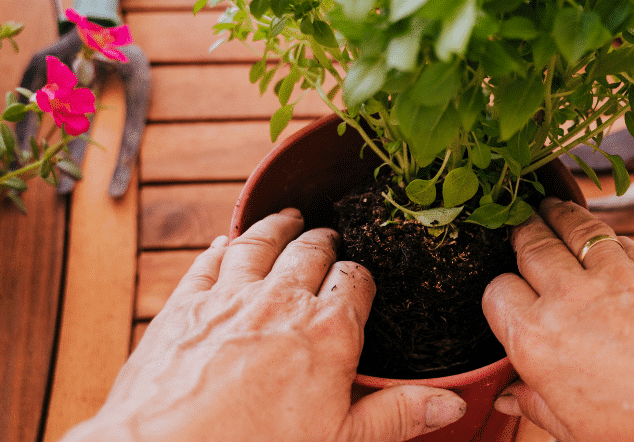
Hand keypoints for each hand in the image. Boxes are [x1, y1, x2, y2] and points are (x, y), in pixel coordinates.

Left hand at [61, 208, 465, 441]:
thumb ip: (397, 415)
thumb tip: (449, 401)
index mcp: (329, 332)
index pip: (356, 281)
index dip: (360, 276)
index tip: (359, 279)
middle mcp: (282, 301)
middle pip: (310, 252)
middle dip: (323, 242)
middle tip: (328, 239)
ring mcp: (229, 297)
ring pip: (260, 242)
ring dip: (277, 226)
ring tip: (288, 219)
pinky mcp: (183, 304)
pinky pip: (208, 260)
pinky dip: (221, 246)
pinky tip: (224, 244)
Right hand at [482, 198, 633, 440]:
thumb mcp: (576, 430)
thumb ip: (536, 404)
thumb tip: (511, 396)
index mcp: (538, 342)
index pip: (497, 293)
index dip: (500, 294)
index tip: (509, 296)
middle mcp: (570, 299)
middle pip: (530, 246)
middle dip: (521, 234)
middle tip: (519, 227)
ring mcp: (614, 276)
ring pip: (573, 227)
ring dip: (557, 215)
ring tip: (550, 209)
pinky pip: (619, 240)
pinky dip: (604, 236)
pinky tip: (602, 238)